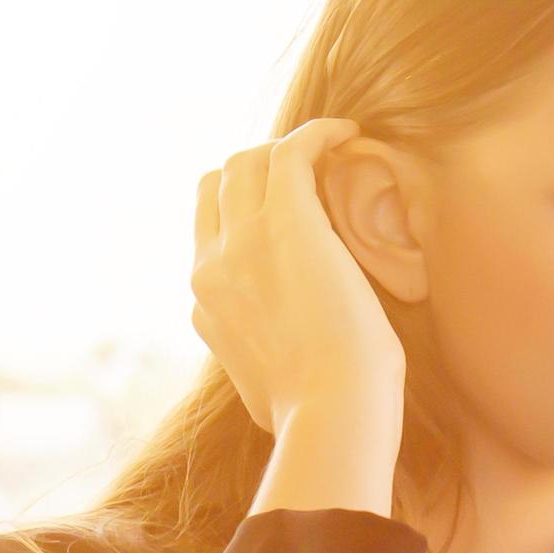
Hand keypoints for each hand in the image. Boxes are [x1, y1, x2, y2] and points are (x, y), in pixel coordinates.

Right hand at [191, 120, 405, 434]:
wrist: (332, 415)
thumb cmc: (320, 418)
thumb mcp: (267, 395)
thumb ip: (259, 367)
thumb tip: (272, 377)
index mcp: (206, 306)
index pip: (208, 233)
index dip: (243, 209)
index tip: (288, 205)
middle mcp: (211, 268)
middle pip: (216, 186)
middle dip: (256, 169)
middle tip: (309, 171)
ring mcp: (242, 242)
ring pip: (246, 160)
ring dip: (286, 147)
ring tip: (332, 148)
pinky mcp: (287, 223)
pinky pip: (291, 151)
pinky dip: (318, 135)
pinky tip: (348, 134)